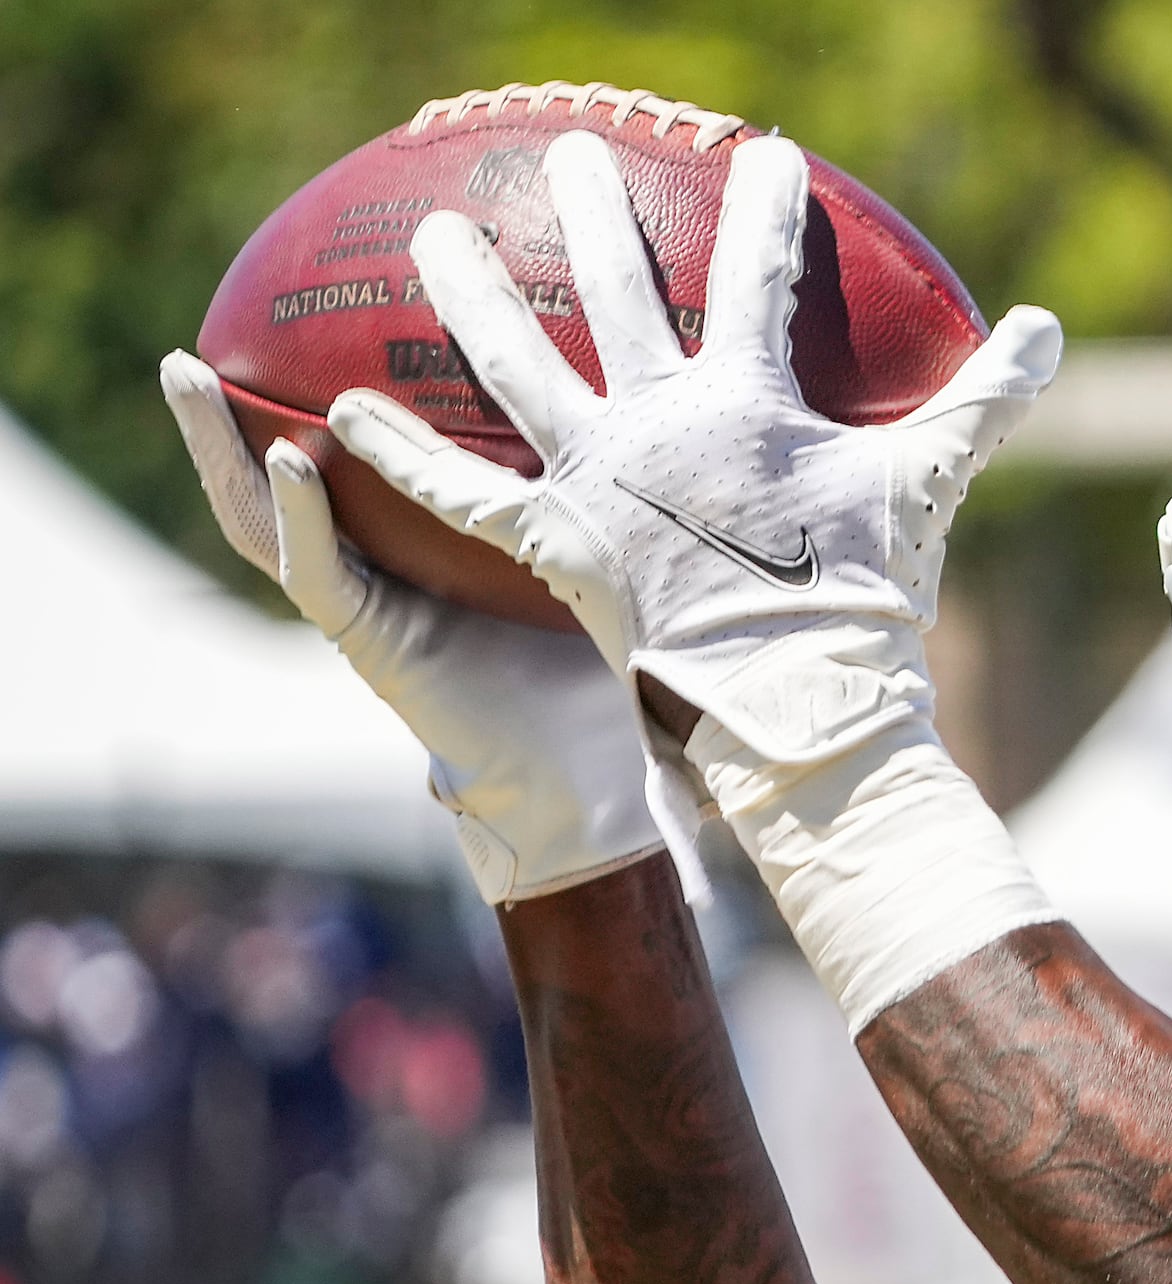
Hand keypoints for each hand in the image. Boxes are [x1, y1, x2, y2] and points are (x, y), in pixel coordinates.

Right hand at [158, 350, 660, 902]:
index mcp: (431, 536)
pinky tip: (292, 459)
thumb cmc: (620, 657)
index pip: (364, 453)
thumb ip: (617, 474)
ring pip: (269, 511)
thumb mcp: (609, 545)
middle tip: (198, 333)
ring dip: (220, 447)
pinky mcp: (368, 645)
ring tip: (183, 373)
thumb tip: (692, 382)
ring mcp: (370, 601)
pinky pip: (316, 572)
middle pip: (293, 468)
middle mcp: (387, 561)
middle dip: (235, 407)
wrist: (600, 767)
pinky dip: (299, 518)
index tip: (292, 333)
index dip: (328, 395)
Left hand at [327, 129, 1060, 772]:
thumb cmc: (863, 599)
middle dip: (602, 210)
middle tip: (579, 151)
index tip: (766, 156)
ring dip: (470, 292)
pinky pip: (459, 495)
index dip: (766, 213)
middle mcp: (661, 420)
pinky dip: (400, 455)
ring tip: (433, 231)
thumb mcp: (928, 488)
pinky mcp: (553, 541)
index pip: (758, 280)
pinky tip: (336, 416)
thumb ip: (983, 404)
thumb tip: (1049, 328)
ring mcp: (601, 475)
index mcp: (748, 401)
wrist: (797, 697)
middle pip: (618, 289)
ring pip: (516, 363)